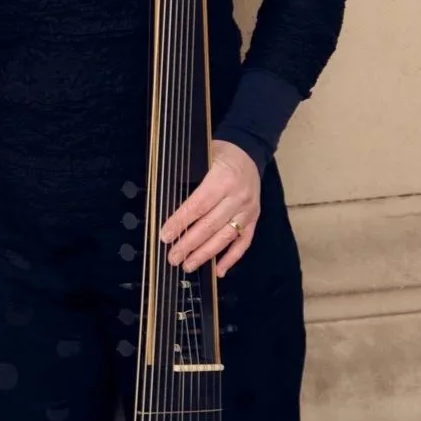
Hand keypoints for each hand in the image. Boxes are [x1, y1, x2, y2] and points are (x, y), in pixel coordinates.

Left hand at [160, 139, 260, 275]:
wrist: (249, 150)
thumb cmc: (220, 154)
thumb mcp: (202, 158)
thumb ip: (189, 180)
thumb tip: (169, 207)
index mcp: (222, 180)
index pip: (198, 206)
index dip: (180, 222)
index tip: (165, 236)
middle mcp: (237, 197)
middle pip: (210, 225)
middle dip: (189, 244)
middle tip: (173, 257)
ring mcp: (248, 210)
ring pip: (225, 237)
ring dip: (205, 254)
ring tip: (188, 265)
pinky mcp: (254, 219)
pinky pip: (244, 242)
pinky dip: (232, 258)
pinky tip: (218, 270)